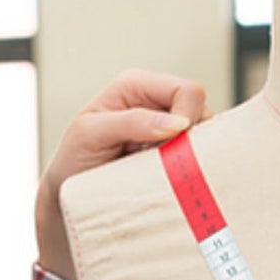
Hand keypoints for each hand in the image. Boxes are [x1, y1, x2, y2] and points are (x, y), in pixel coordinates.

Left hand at [35, 69, 211, 279]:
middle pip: (203, 112)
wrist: (71, 193)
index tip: (170, 145)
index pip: (188, 91)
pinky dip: (192, 170)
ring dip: (191, 158)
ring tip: (160, 171)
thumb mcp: (90, 134)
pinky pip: (202, 158)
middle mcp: (159, 102)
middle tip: (163, 162)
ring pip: (207, 137)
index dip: (187, 117)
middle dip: (191, 139)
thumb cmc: (74, 159)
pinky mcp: (178, 154)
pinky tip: (169, 179)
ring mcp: (171, 129)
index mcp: (138, 85)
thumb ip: (130, 122)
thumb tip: (176, 124)